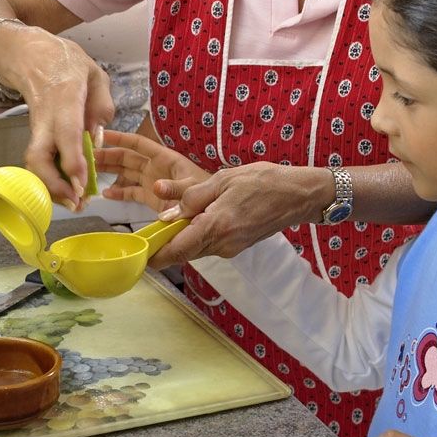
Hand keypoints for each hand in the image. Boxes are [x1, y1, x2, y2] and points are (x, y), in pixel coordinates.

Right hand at [20, 34, 114, 207]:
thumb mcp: (96, 75)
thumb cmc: (67, 64)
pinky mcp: (35, 135)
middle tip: (75, 203)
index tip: (80, 184)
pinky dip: (51, 179)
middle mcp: (46, 117)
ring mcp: (36, 128)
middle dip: (54, 185)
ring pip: (35, 164)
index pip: (66, 133)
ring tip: (74, 203)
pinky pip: (40, 162)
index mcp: (65, 97)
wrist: (30, 56)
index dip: (72, 161)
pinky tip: (67, 189)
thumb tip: (97, 138)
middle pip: (38, 157)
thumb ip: (102, 106)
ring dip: (52, 187)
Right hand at [95, 130, 209, 212]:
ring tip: (90, 172)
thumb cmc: (207, 194)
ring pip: (126, 173)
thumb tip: (156, 186)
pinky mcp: (152, 198)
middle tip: (86, 156)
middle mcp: (155, 167)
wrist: (213, 212)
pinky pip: (131, 192)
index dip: (120, 138)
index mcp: (165, 158)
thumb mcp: (193, 188)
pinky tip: (105, 194)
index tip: (100, 135)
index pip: (138, 144)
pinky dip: (119, 192)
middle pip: (127, 157)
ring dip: (109, 172)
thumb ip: (176, 188)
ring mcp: (152, 182)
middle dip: (108, 155)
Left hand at [143, 163, 329, 265]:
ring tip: (175, 217)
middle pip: (183, 252)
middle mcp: (223, 244)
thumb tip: (166, 213)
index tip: (138, 255)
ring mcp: (231, 248)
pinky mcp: (237, 246)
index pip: (177, 251)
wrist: (298, 195)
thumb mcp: (222, 179)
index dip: (154, 257)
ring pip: (196, 249)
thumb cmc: (263, 182)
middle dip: (165, 244)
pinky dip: (197, 235)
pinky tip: (198, 217)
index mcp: (216, 226)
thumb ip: (191, 196)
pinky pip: (209, 244)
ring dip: (182, 238)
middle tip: (150, 230)